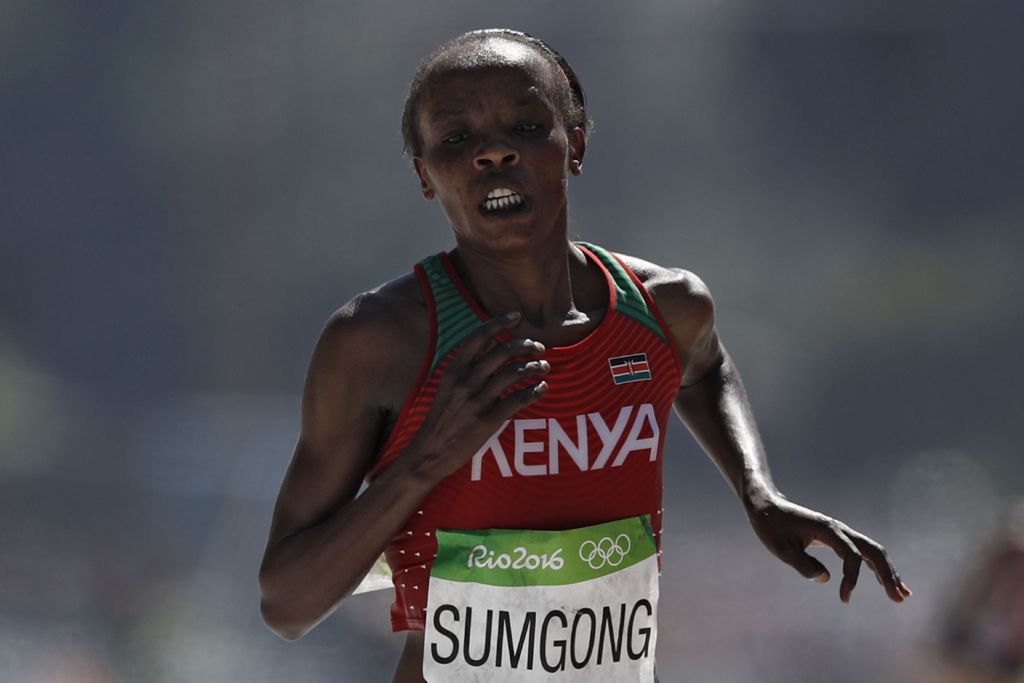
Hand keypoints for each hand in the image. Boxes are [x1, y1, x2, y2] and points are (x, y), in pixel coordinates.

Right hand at [404, 311, 548, 481]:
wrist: (430, 453)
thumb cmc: (441, 419)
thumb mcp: (446, 388)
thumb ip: (467, 368)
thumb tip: (491, 346)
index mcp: (453, 371)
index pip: (478, 338)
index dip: (498, 323)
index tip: (516, 316)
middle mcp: (464, 382)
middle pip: (501, 352)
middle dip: (525, 345)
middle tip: (538, 347)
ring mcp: (476, 401)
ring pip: (513, 374)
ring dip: (533, 367)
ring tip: (544, 367)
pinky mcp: (488, 421)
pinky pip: (517, 400)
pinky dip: (534, 391)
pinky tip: (542, 388)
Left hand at [745, 494, 911, 602]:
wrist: (766, 507)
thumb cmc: (771, 527)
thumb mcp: (780, 548)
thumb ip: (802, 564)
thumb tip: (826, 579)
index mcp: (827, 530)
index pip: (851, 555)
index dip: (851, 578)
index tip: (844, 599)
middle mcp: (839, 529)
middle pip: (873, 551)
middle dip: (888, 575)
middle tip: (899, 599)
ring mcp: (840, 533)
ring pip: (872, 551)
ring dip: (888, 572)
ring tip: (902, 594)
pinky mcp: (837, 538)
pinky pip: (863, 553)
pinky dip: (876, 567)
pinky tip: (883, 583)